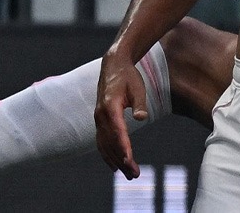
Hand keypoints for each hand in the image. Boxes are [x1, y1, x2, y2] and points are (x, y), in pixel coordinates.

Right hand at [94, 53, 147, 179]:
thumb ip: (139, 103)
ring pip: (104, 145)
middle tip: (134, 174)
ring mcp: (98, 119)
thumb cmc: (128, 77)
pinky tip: (115, 166)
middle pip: (110, 142)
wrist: (113, 66)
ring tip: (129, 174)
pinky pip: (101, 142)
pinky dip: (107, 155)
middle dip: (122, 160)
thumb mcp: (138, 87)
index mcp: (110, 106)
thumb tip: (141, 117)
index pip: (117, 131)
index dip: (123, 147)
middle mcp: (100, 115)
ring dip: (116, 161)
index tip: (129, 161)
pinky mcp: (99, 121)